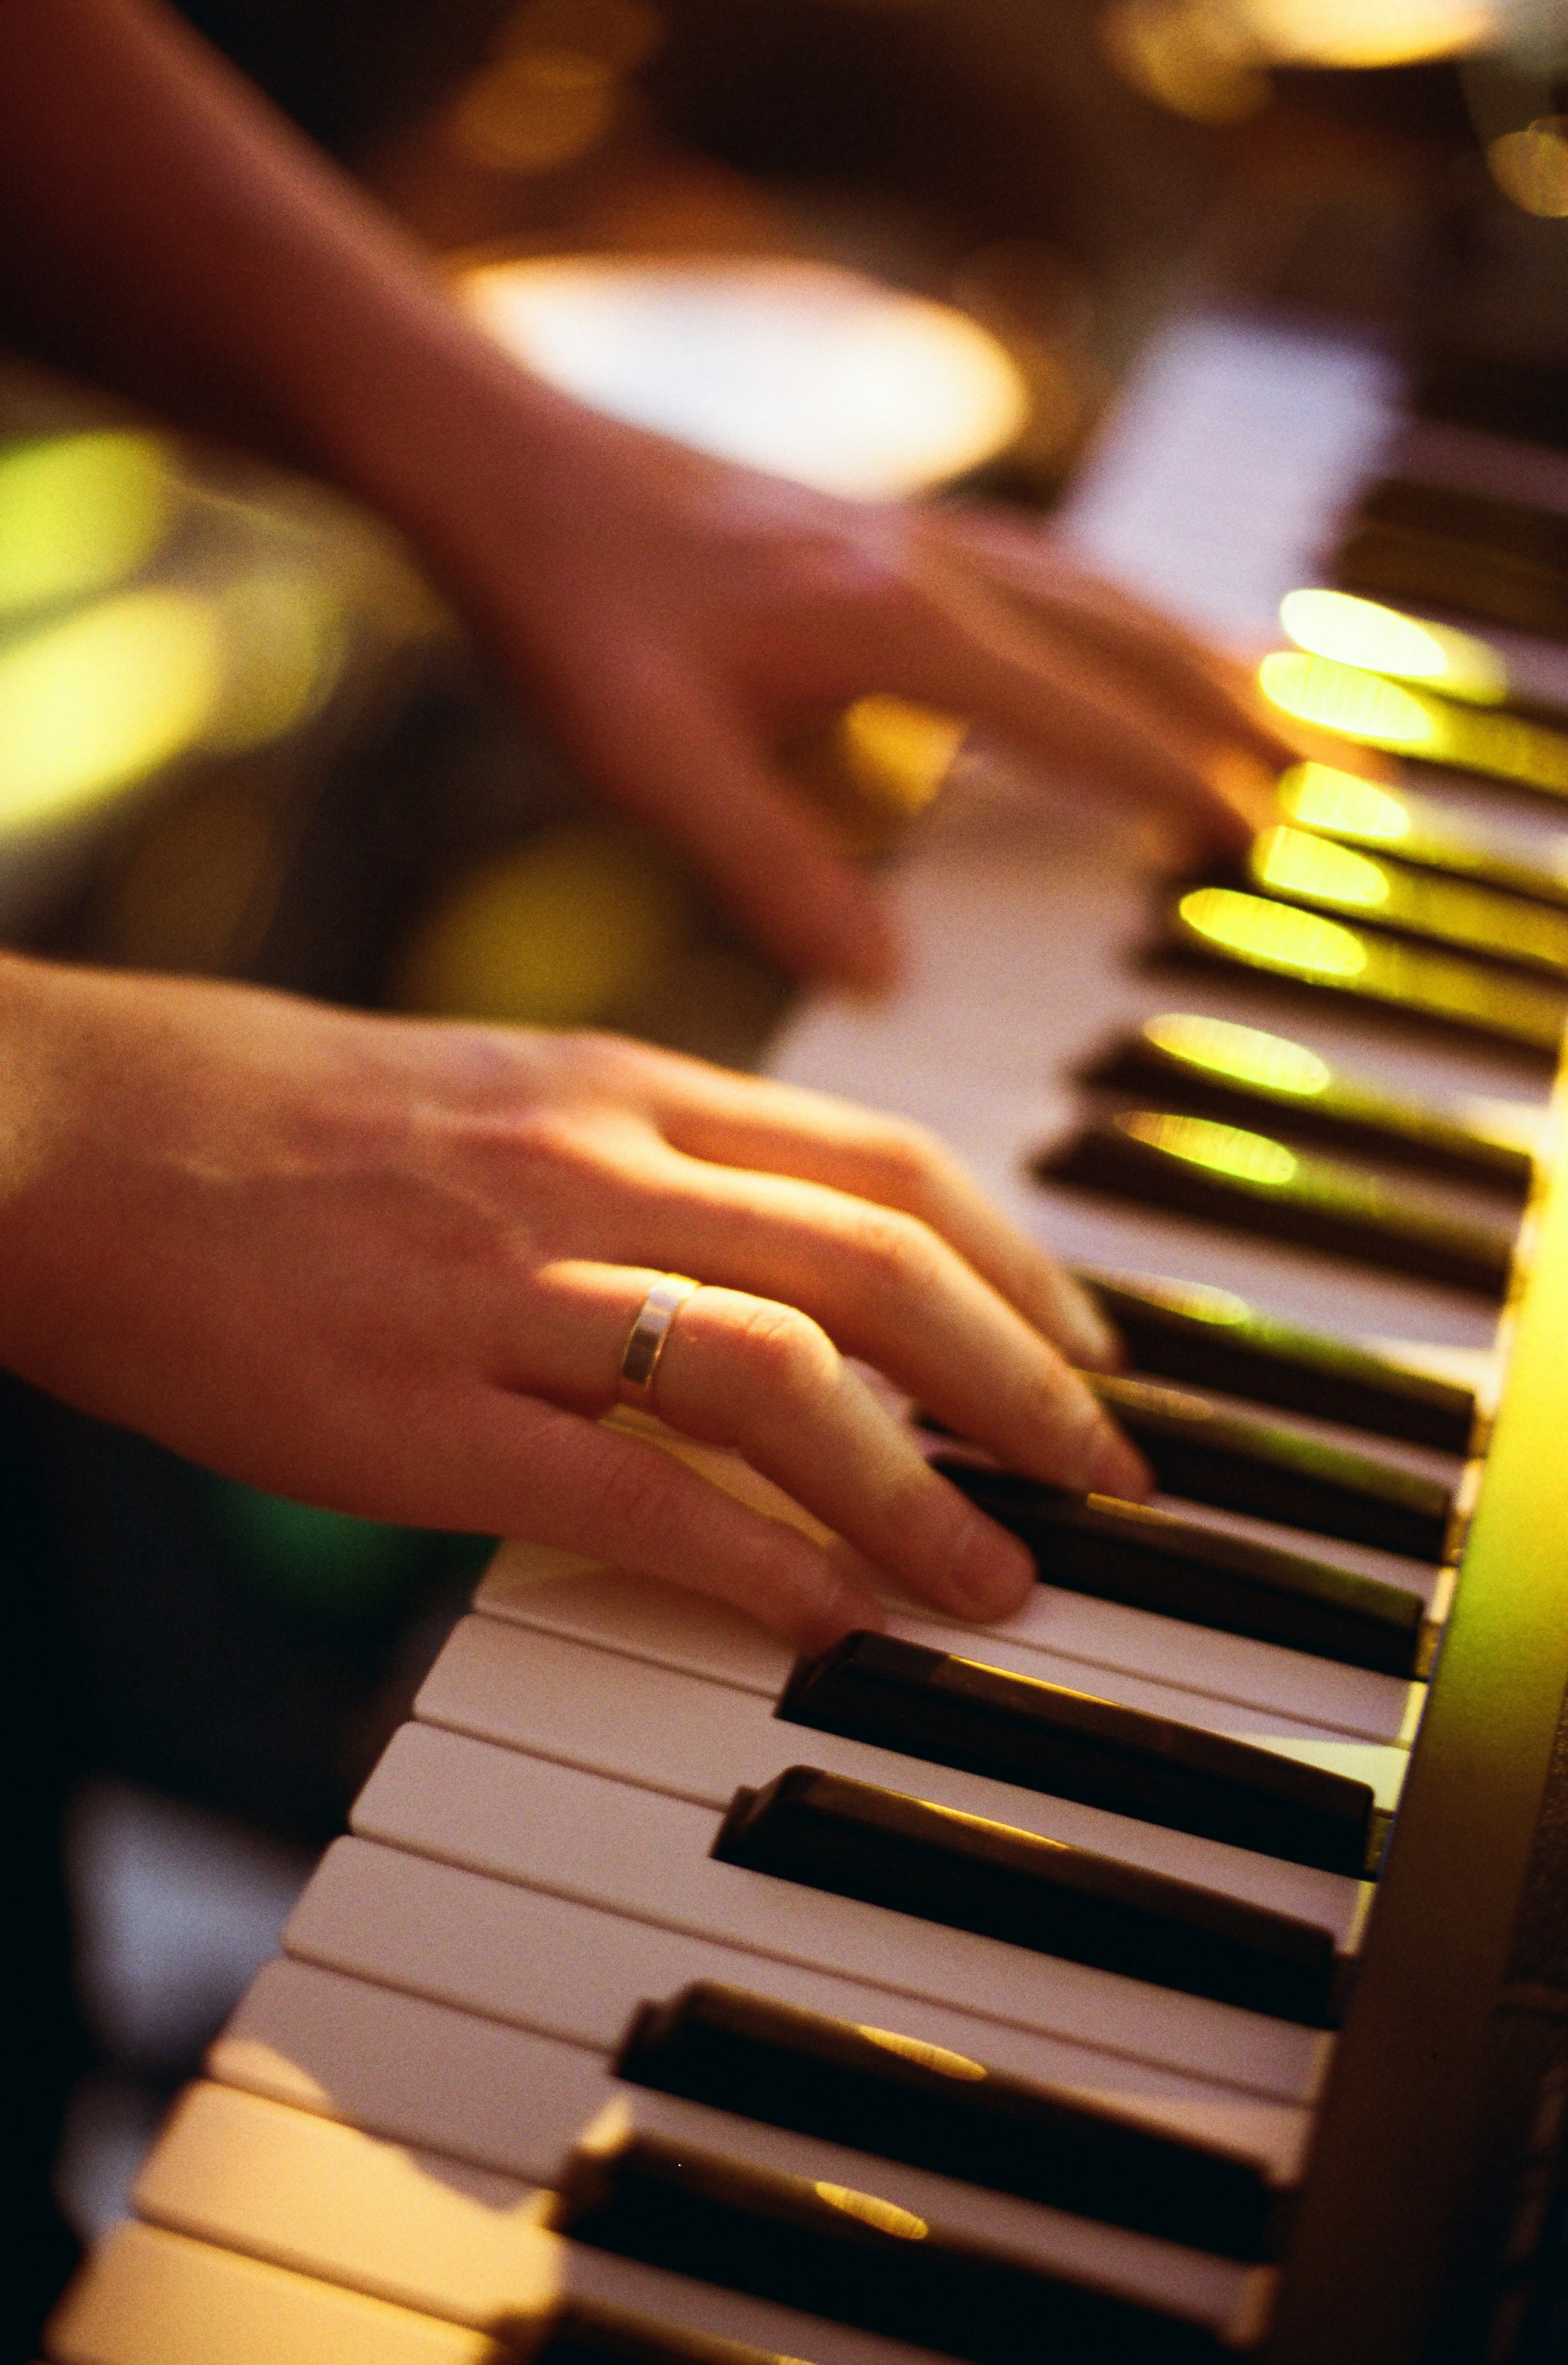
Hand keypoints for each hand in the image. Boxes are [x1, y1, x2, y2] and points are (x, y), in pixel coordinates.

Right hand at [0, 958, 1147, 1649]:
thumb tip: (787, 1257)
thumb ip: (648, 1162)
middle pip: (875, 1260)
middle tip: (1110, 1473)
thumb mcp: (495, 1095)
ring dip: (919, 1485)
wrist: (70, 1134)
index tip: (1086, 1344)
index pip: (880, 1160)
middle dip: (1024, 1376)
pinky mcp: (417, 1411)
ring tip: (1004, 1581)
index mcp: (617, 1085)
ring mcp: (505, 1284)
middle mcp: (590, 1164)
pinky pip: (626, 1490)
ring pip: (778, 1370)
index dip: (1017, 1262)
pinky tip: (835, 1622)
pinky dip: (753, 1562)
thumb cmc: (279, 1123)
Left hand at [407, 391, 1299, 988]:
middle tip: (1313, 767)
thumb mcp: (655, 768)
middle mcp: (930, 563)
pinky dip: (1102, 606)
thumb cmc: (571, 617)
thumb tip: (887, 982)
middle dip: (1224, 705)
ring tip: (1260, 690)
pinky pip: (1035, 564)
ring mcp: (908, 529)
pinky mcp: (871, 522)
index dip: (1171, 782)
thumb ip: (774, 875)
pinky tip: (1100, 633)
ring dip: (1182, 644)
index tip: (1248, 835)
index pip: (1081, 718)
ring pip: (1091, 588)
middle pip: (1124, 637)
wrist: (505, 470)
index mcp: (899, 628)